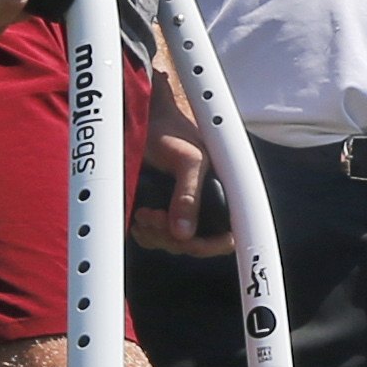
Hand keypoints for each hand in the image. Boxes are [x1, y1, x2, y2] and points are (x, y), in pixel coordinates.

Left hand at [131, 68, 233, 258]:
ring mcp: (182, 211)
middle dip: (171, 236)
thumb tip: (184, 232)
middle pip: (195, 244)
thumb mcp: (187, 160)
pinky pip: (155, 238)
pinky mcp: (162, 213)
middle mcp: (204, 205)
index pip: (227, 235)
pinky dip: (145, 232)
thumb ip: (188, 196)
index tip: (188, 241)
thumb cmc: (171, 131)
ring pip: (173, 243)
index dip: (211, 244)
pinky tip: (139, 215)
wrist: (143, 122)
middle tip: (152, 215)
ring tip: (143, 211)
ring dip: (154, 234)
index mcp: (221, 194)